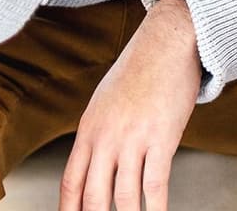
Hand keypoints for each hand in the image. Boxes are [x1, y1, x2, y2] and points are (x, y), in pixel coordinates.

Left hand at [59, 0, 201, 210]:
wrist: (168, 41)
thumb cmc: (141, 67)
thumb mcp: (106, 100)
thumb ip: (99, 132)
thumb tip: (99, 159)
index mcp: (89, 130)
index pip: (71, 182)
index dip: (69, 210)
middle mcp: (106, 138)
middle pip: (93, 196)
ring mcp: (133, 139)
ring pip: (124, 196)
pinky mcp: (161, 138)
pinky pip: (155, 183)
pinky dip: (157, 207)